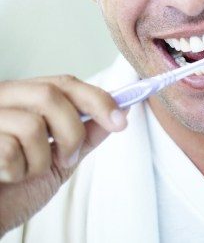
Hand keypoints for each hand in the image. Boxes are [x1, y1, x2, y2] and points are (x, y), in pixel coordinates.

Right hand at [0, 75, 127, 236]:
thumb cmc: (17, 190)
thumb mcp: (60, 160)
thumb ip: (86, 135)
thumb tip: (122, 110)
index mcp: (25, 98)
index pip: (65, 83)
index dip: (96, 98)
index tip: (120, 120)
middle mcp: (4, 99)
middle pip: (51, 94)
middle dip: (71, 132)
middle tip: (67, 158)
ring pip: (32, 124)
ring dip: (41, 159)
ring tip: (28, 172)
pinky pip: (10, 149)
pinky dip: (18, 171)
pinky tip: (7, 177)